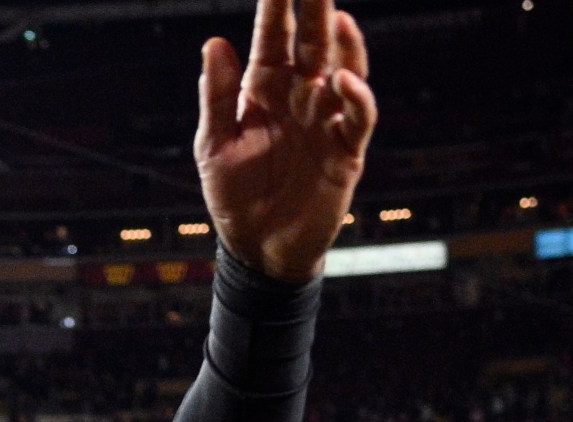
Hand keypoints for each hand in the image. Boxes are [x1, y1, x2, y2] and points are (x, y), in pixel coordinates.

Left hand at [195, 0, 376, 282]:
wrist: (258, 247)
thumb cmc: (234, 194)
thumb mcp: (214, 145)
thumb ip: (216, 96)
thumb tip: (214, 43)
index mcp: (264, 88)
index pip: (274, 36)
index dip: (278, 4)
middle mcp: (300, 96)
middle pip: (313, 42)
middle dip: (316, 7)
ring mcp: (326, 120)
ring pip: (343, 69)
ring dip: (343, 43)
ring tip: (337, 15)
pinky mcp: (346, 151)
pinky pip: (358, 117)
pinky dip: (356, 97)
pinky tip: (343, 79)